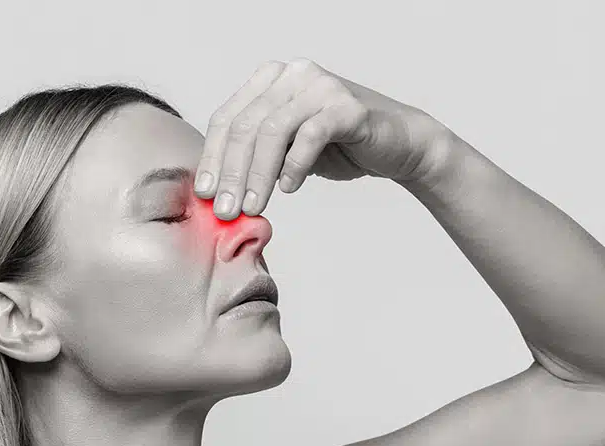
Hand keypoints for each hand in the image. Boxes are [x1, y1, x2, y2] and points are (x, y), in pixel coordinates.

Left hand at [193, 57, 452, 219]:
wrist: (400, 145)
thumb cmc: (340, 148)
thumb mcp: (288, 150)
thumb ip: (257, 157)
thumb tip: (217, 192)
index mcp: (272, 80)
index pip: (228, 118)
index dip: (213, 158)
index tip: (205, 194)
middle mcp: (294, 75)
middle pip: (246, 126)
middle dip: (232, 173)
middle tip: (226, 211)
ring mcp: (321, 86)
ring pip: (273, 131)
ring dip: (258, 175)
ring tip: (253, 208)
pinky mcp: (347, 106)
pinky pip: (310, 135)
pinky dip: (295, 166)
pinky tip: (290, 189)